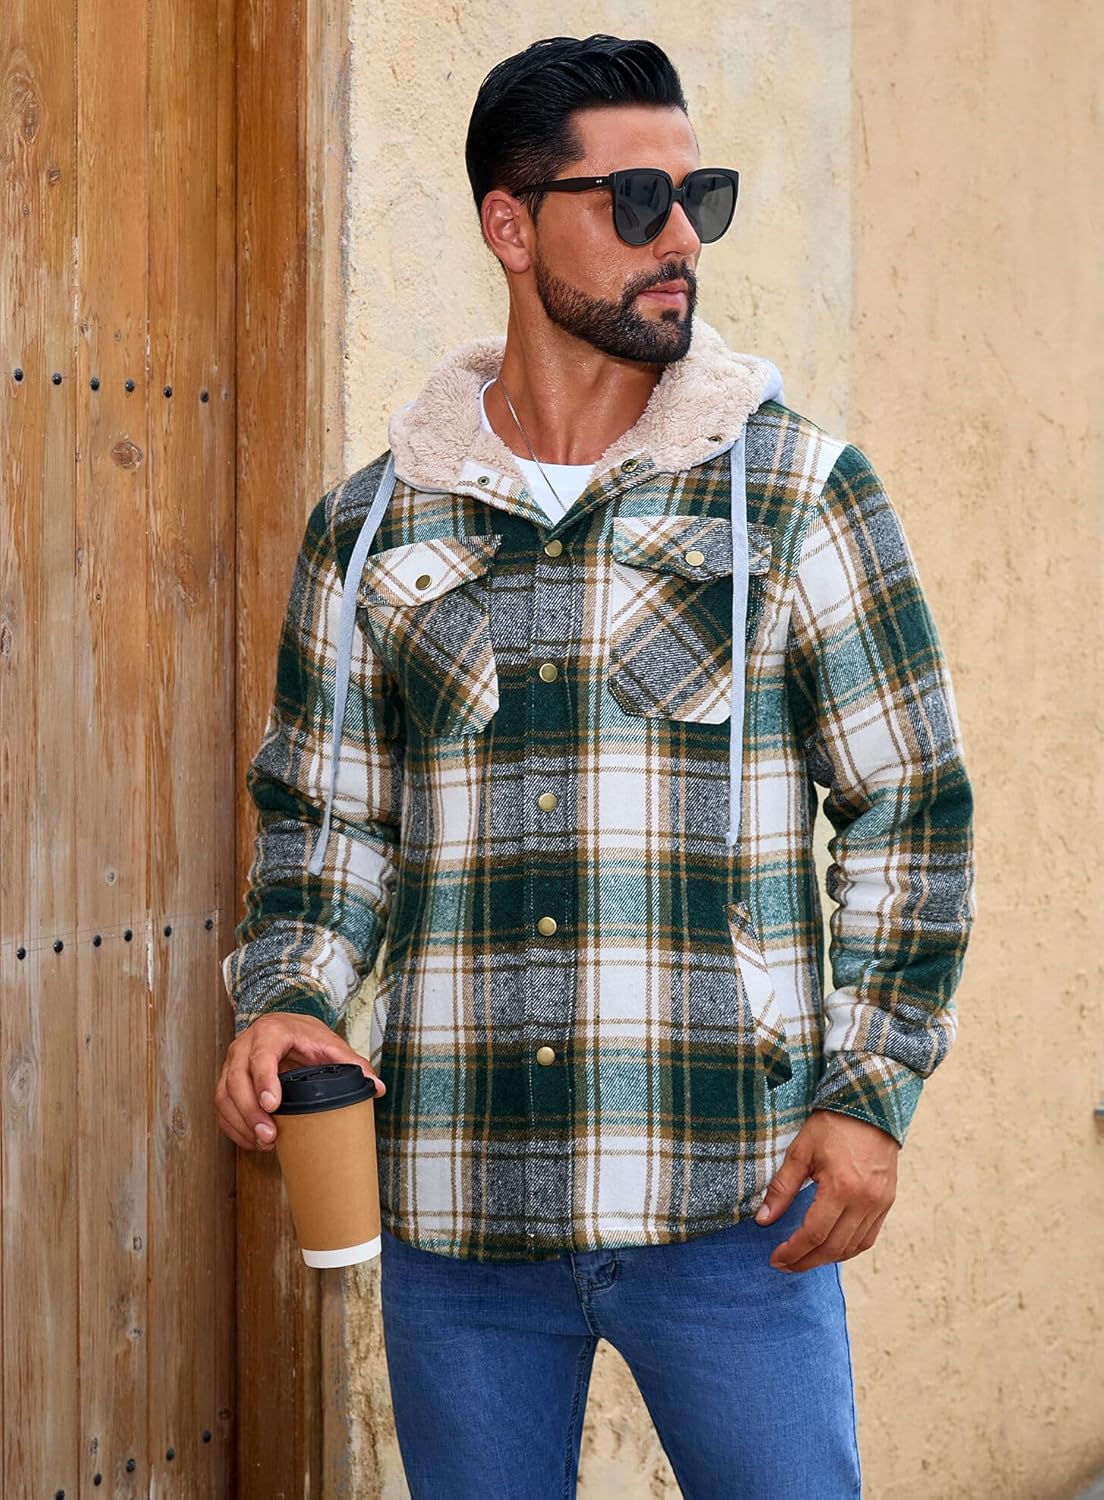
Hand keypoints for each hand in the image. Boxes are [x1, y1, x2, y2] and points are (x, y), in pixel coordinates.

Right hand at [215, 1011, 385, 1151]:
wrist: (285, 1027)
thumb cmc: (305, 1036)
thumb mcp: (331, 1045)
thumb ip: (353, 1063)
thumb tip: (376, 1087)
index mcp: (271, 1033)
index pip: (261, 1056)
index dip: (264, 1081)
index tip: (273, 1105)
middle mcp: (244, 1046)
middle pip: (237, 1081)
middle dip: (251, 1112)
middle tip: (269, 1135)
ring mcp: (231, 1064)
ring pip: (224, 1096)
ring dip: (242, 1123)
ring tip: (264, 1143)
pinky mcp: (226, 1081)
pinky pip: (222, 1108)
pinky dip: (234, 1127)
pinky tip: (253, 1141)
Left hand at [755, 1110, 898, 1271]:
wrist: (870, 1105)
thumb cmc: (833, 1125)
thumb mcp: (800, 1152)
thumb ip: (782, 1188)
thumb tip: (763, 1219)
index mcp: (841, 1188)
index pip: (813, 1234)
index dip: (793, 1251)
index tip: (775, 1258)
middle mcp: (864, 1202)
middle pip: (833, 1248)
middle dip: (806, 1261)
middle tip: (784, 1265)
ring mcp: (879, 1204)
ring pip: (852, 1248)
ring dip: (826, 1259)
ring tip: (803, 1259)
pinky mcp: (887, 1202)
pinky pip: (868, 1238)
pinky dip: (848, 1249)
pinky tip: (830, 1248)